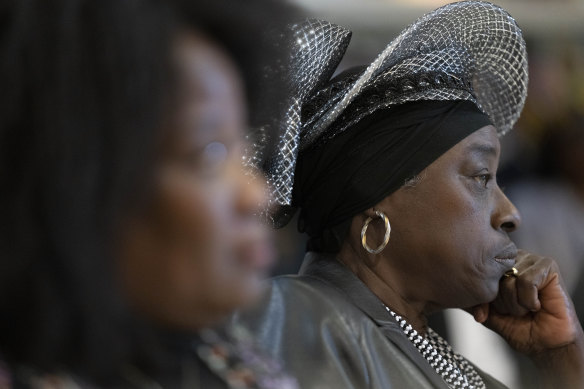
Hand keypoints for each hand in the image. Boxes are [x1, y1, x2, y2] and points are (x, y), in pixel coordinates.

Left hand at [470, 250, 583, 387]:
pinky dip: (529, 300)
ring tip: (527, 308)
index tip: (493, 311)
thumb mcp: (488, 314)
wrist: (545, 344)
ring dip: (517, 303)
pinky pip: (527, 281)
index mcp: (497, 267)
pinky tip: (538, 305)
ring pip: (509, 279)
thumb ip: (473, 301)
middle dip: (501, 301)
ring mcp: (530, 260)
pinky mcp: (547, 266)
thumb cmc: (520, 327)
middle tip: (514, 311)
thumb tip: (454, 292)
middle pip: (493, 276)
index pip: (478, 275)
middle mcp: (512, 259)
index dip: (484, 297)